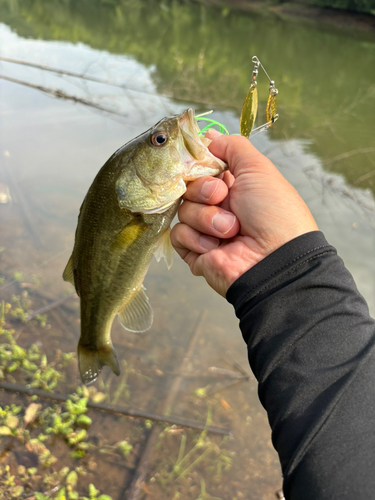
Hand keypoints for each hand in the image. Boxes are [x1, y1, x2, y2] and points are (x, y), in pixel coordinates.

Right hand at [170, 130, 317, 296]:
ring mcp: (205, 229)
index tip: (202, 162)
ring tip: (230, 230)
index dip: (198, 164)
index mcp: (233, 185)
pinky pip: (178, 234)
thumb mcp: (258, 168)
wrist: (274, 259)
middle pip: (188, 186)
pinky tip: (217, 247)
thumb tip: (209, 135)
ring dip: (206, 218)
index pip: (201, 167)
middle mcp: (218, 206)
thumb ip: (232, 146)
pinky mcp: (195, 251)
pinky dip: (197, 238)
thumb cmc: (273, 212)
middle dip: (204, 190)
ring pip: (183, 210)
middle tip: (222, 197)